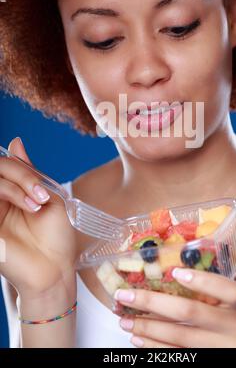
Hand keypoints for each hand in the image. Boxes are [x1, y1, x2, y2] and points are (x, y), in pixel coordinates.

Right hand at [0, 137, 76, 297]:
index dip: (21, 169)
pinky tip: (29, 209)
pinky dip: (10, 194)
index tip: (43, 190)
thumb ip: (29, 172)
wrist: (55, 270)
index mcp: (10, 193)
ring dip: (16, 186)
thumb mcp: (48, 198)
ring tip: (37, 204)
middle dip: (21, 175)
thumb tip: (15, 141)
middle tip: (41, 195)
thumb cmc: (54, 238)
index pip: (4, 166)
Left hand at [115, 268, 235, 347]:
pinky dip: (154, 348)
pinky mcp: (208, 362)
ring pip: (178, 338)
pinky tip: (138, 338)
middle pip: (190, 313)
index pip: (227, 289)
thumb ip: (211, 286)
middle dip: (152, 302)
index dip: (201, 281)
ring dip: (146, 327)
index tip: (176, 273)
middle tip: (125, 295)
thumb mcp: (232, 299)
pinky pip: (177, 356)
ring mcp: (221, 349)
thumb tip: (167, 268)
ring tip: (125, 319)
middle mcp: (234, 327)